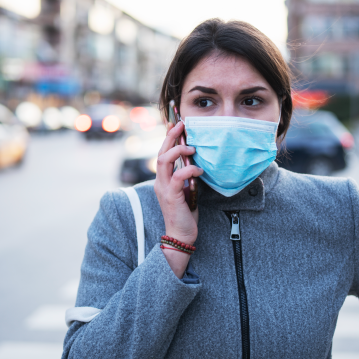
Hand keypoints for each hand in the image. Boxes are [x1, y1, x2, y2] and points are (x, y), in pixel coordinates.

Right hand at [153, 121, 203, 277]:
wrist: (181, 235)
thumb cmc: (185, 213)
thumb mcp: (187, 190)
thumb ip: (187, 177)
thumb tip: (196, 162)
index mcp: (163, 179)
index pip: (162, 153)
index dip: (167, 137)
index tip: (175, 123)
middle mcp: (160, 181)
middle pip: (160, 152)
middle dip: (170, 136)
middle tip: (181, 124)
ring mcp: (164, 188)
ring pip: (164, 161)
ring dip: (177, 150)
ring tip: (191, 147)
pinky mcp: (171, 196)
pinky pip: (177, 176)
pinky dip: (188, 169)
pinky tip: (198, 169)